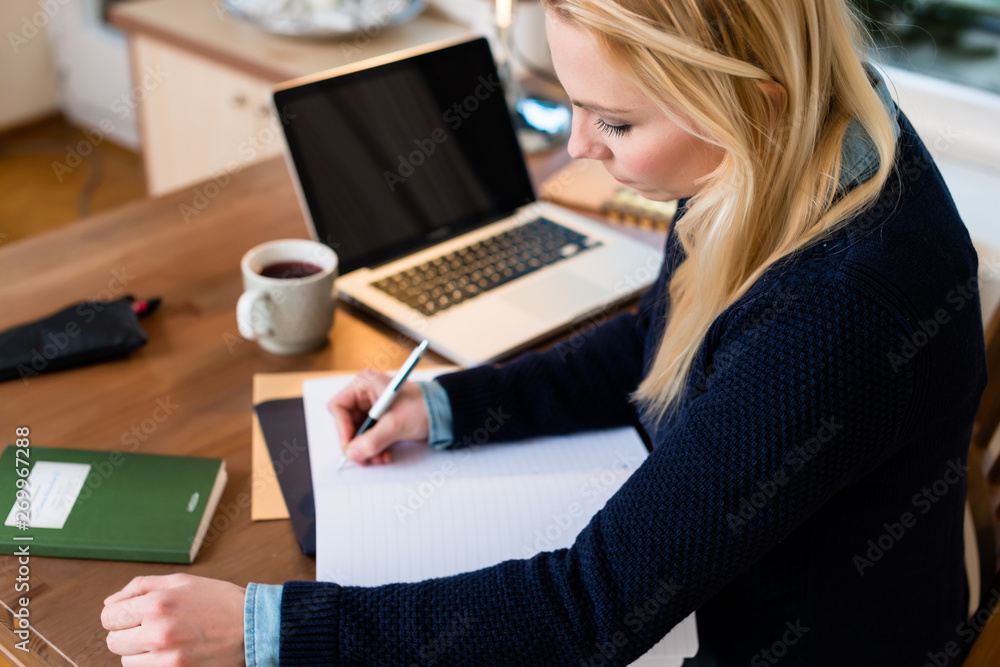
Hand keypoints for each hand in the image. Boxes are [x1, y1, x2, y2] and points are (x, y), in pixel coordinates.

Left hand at [102, 574, 244, 665]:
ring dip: (140, 652)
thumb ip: (142, 587)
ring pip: (126, 661)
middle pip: (114, 641)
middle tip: (151, 627)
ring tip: (166, 640)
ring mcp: (165, 659)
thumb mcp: (183, 581)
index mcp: (157, 604)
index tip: (131, 616)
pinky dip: (153, 664)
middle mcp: (157, 633)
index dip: (118, 615)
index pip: (109, 617)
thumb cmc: (220, 602)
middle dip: (128, 634)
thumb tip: (110, 603)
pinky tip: (172, 652)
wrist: (253, 627)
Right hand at [329, 368, 428, 464]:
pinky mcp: (380, 421)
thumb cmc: (424, 407)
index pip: (339, 407)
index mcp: (365, 384)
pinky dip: (374, 449)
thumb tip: (353, 453)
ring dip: (366, 450)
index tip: (350, 445)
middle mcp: (365, 395)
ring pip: (357, 434)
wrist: (445, 412)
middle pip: (346, 423)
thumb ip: (373, 440)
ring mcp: (372, 409)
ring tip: (378, 459)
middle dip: (356, 443)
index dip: (341, 427)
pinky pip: (368, 438)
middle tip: (364, 458)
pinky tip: (384, 456)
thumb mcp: (396, 424)